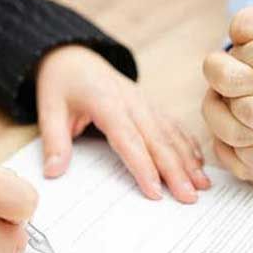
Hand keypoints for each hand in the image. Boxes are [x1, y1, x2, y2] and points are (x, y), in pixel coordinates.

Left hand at [37, 45, 209, 203]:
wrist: (73, 55)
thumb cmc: (61, 83)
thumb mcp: (49, 109)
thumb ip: (54, 141)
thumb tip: (53, 173)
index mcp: (106, 102)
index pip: (128, 138)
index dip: (143, 166)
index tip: (155, 191)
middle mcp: (132, 101)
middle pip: (157, 140)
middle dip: (176, 170)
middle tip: (189, 197)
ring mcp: (144, 102)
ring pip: (171, 133)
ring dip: (188, 160)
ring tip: (203, 185)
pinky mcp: (150, 105)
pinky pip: (173, 125)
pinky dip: (188, 144)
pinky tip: (199, 162)